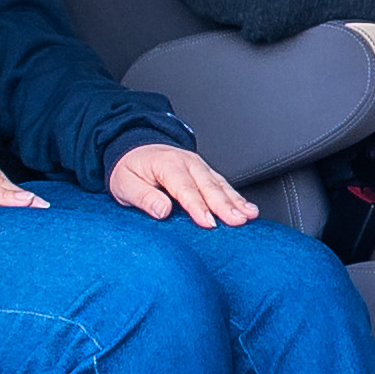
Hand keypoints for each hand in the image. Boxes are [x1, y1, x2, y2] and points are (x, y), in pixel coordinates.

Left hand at [110, 142, 256, 227]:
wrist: (133, 150)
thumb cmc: (130, 170)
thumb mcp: (124, 185)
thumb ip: (143, 198)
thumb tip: (163, 211)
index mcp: (167, 164)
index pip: (185, 188)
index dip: (198, 207)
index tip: (208, 223)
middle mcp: (187, 162)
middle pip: (209, 186)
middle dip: (225, 205)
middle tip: (237, 221)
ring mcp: (199, 166)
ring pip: (220, 185)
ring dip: (236, 201)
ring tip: (249, 216)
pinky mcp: (205, 173)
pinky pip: (223, 185)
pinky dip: (237, 198)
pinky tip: (249, 209)